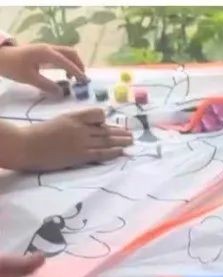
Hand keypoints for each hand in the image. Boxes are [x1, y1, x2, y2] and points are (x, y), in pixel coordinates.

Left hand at [0, 42, 84, 91]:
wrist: (2, 57)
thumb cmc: (14, 67)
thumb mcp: (30, 78)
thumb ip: (47, 86)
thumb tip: (62, 93)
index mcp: (46, 53)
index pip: (66, 62)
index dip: (77, 72)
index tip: (85, 83)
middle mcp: (49, 48)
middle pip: (71, 53)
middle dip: (79, 65)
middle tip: (82, 81)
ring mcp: (47, 50)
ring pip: (67, 54)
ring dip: (74, 65)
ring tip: (75, 80)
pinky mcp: (45, 53)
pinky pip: (61, 57)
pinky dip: (68, 65)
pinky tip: (66, 77)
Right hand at [8, 108, 133, 171]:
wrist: (30, 145)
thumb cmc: (41, 133)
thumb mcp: (59, 121)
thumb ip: (75, 122)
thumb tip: (91, 126)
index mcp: (73, 116)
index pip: (96, 114)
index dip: (105, 119)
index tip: (111, 123)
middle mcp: (80, 127)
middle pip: (104, 128)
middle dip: (119, 131)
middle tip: (131, 132)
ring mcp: (82, 142)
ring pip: (106, 140)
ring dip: (121, 140)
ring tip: (132, 140)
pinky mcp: (81, 155)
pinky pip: (101, 153)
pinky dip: (113, 151)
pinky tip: (122, 151)